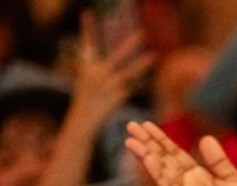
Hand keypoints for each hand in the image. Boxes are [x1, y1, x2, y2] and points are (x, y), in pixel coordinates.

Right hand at [69, 14, 154, 128]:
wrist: (82, 121)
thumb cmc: (84, 99)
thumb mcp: (86, 79)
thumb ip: (95, 67)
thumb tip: (99, 54)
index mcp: (87, 66)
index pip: (88, 42)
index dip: (88, 28)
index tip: (87, 13)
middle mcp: (96, 74)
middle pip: (116, 55)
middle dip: (129, 44)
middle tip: (142, 33)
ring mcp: (107, 85)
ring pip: (128, 72)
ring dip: (141, 64)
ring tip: (154, 55)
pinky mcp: (116, 97)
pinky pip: (132, 88)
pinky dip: (141, 84)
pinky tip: (150, 80)